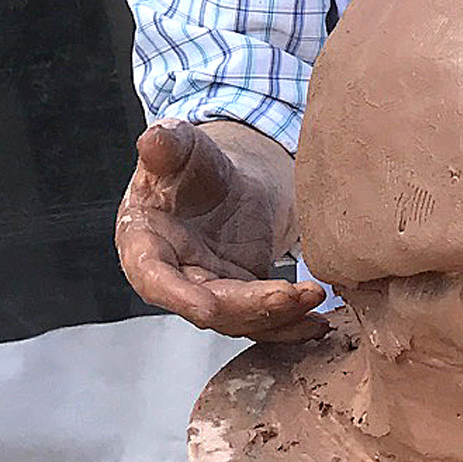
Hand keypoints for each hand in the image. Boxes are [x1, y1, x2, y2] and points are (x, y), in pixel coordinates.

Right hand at [116, 122, 320, 342]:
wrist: (220, 177)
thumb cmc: (188, 162)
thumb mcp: (177, 144)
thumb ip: (166, 144)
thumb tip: (154, 139)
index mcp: (144, 243)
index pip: (153, 277)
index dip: (178, 297)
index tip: (206, 308)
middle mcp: (173, 276)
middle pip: (207, 304)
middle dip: (248, 306)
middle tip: (287, 295)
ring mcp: (209, 289)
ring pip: (240, 317)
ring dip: (277, 315)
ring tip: (313, 295)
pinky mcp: (241, 295)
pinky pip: (262, 317)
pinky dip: (290, 322)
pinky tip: (318, 320)